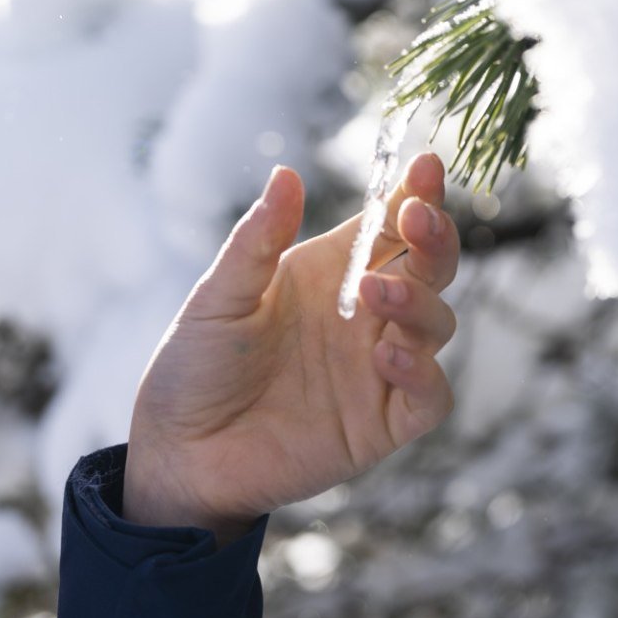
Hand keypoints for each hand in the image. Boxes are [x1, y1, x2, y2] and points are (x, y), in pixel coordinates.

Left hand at [124, 153, 460, 541]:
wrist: (179, 452)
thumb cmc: (194, 367)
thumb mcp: (219, 297)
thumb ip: (257, 241)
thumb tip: (285, 174)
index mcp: (330, 273)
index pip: (389, 224)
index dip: (414, 193)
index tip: (425, 164)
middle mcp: (364, 315)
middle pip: (428, 265)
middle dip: (434, 235)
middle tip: (418, 215)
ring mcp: (378, 369)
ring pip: (437, 323)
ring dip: (419, 301)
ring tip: (375, 294)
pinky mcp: (382, 424)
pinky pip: (430, 396)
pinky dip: (422, 372)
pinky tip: (387, 355)